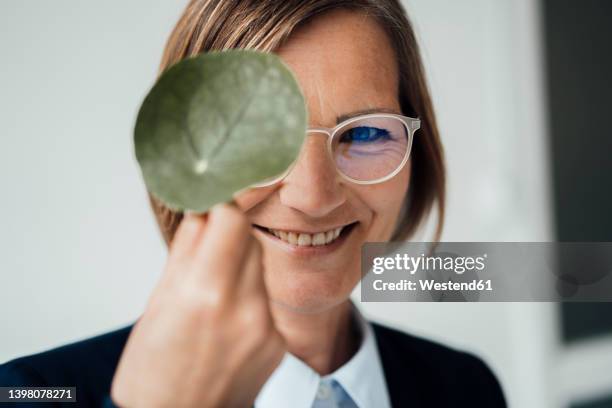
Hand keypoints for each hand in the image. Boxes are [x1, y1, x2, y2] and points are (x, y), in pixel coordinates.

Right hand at [110, 203, 285, 406]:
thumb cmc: (153, 372)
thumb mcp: (156, 305)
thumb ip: (186, 252)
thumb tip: (202, 212)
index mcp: (205, 294)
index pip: (233, 220)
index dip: (220, 208)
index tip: (208, 208)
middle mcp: (244, 308)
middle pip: (250, 241)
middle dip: (228, 237)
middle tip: (204, 252)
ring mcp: (267, 328)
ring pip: (259, 269)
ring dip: (238, 267)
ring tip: (211, 294)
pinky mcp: (279, 343)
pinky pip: (266, 300)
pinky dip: (248, 297)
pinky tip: (226, 319)